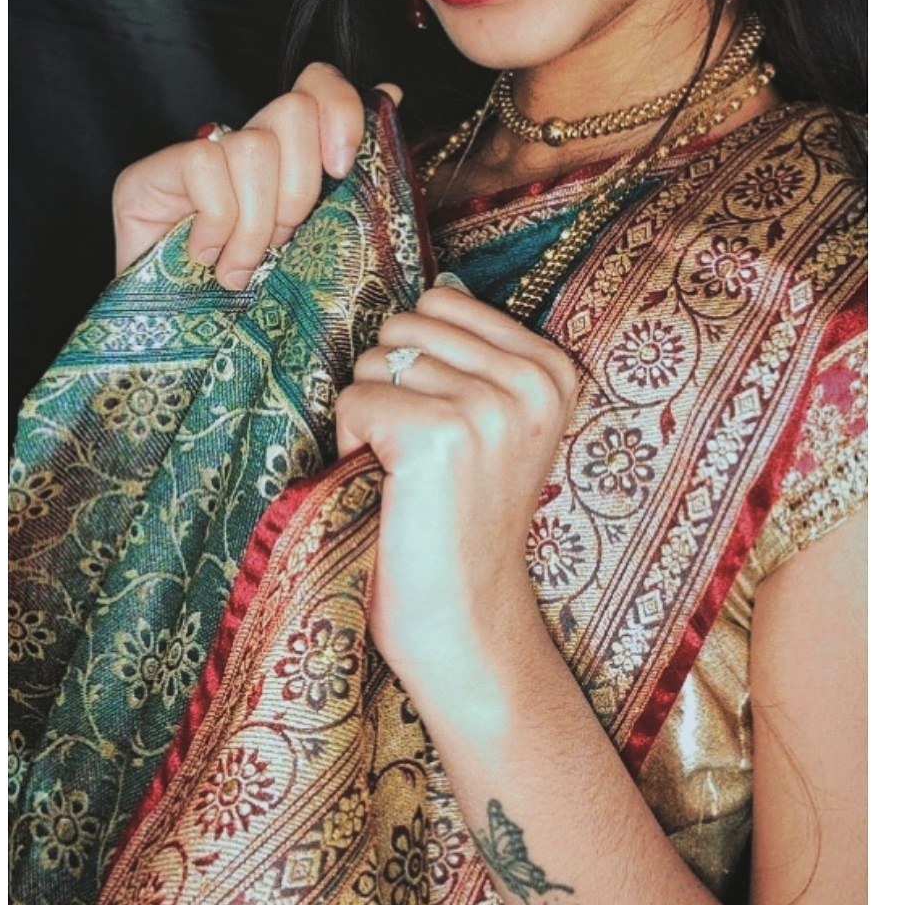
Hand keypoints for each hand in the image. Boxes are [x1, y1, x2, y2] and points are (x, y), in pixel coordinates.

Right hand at [110, 65, 400, 287]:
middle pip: (293, 111)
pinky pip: (205, 167)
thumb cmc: (258, 305)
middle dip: (300, 188)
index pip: (315, 84)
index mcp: (285, 154)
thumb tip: (392, 94)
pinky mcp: (146, 175)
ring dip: (257, 221)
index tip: (342, 167)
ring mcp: (190, 156)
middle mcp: (238, 143)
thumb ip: (350, 179)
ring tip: (242, 265)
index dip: (339, 110)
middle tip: (281, 241)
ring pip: (254, 147)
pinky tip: (205, 256)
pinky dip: (216, 223)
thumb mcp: (319, 242)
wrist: (187, 353)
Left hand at [334, 286, 578, 700]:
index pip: (441, 302)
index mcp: (552, 368)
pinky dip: (352, 446)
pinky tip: (387, 489)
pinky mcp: (439, 435)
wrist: (465, 617)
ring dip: (370, 420)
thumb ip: (474, 355)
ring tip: (407, 476)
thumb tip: (436, 288)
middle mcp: (530, 380)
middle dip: (389, 386)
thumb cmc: (460, 518)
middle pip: (403, 328)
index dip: (417, 361)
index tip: (444, 427)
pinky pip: (355, 401)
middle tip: (418, 455)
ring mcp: (488, 406)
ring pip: (374, 364)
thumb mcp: (495, 424)